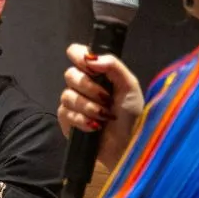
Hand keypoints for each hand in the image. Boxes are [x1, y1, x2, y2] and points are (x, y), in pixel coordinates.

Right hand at [57, 43, 144, 168]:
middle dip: (89, 87)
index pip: (76, 53)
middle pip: (70, 74)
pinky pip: (66, 113)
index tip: (91, 67)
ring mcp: (73, 103)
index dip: (79, 56)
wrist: (128, 145)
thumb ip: (113, 66)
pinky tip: (95, 127)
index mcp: (98, 73)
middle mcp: (83, 85)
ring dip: (89, 106)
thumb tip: (91, 57)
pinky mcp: (67, 120)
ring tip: (104, 115)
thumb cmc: (132, 115)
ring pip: (67, 95)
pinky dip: (83, 120)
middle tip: (106, 98)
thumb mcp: (129, 86)